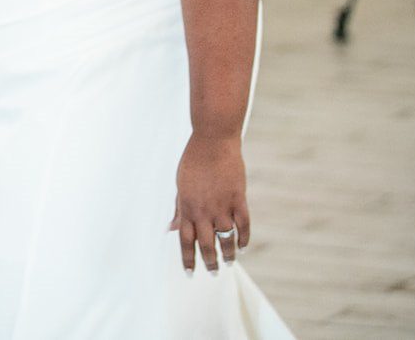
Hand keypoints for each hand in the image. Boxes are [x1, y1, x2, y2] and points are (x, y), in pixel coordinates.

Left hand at [170, 133, 249, 273]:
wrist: (212, 141)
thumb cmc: (192, 163)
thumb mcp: (180, 186)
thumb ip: (178, 210)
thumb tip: (170, 229)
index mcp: (186, 207)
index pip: (185, 240)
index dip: (187, 259)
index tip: (190, 273)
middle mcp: (203, 210)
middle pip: (205, 244)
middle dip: (209, 262)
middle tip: (213, 273)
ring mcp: (221, 205)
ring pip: (225, 238)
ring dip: (228, 253)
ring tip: (229, 263)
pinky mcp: (238, 198)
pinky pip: (243, 224)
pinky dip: (244, 237)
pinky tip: (242, 246)